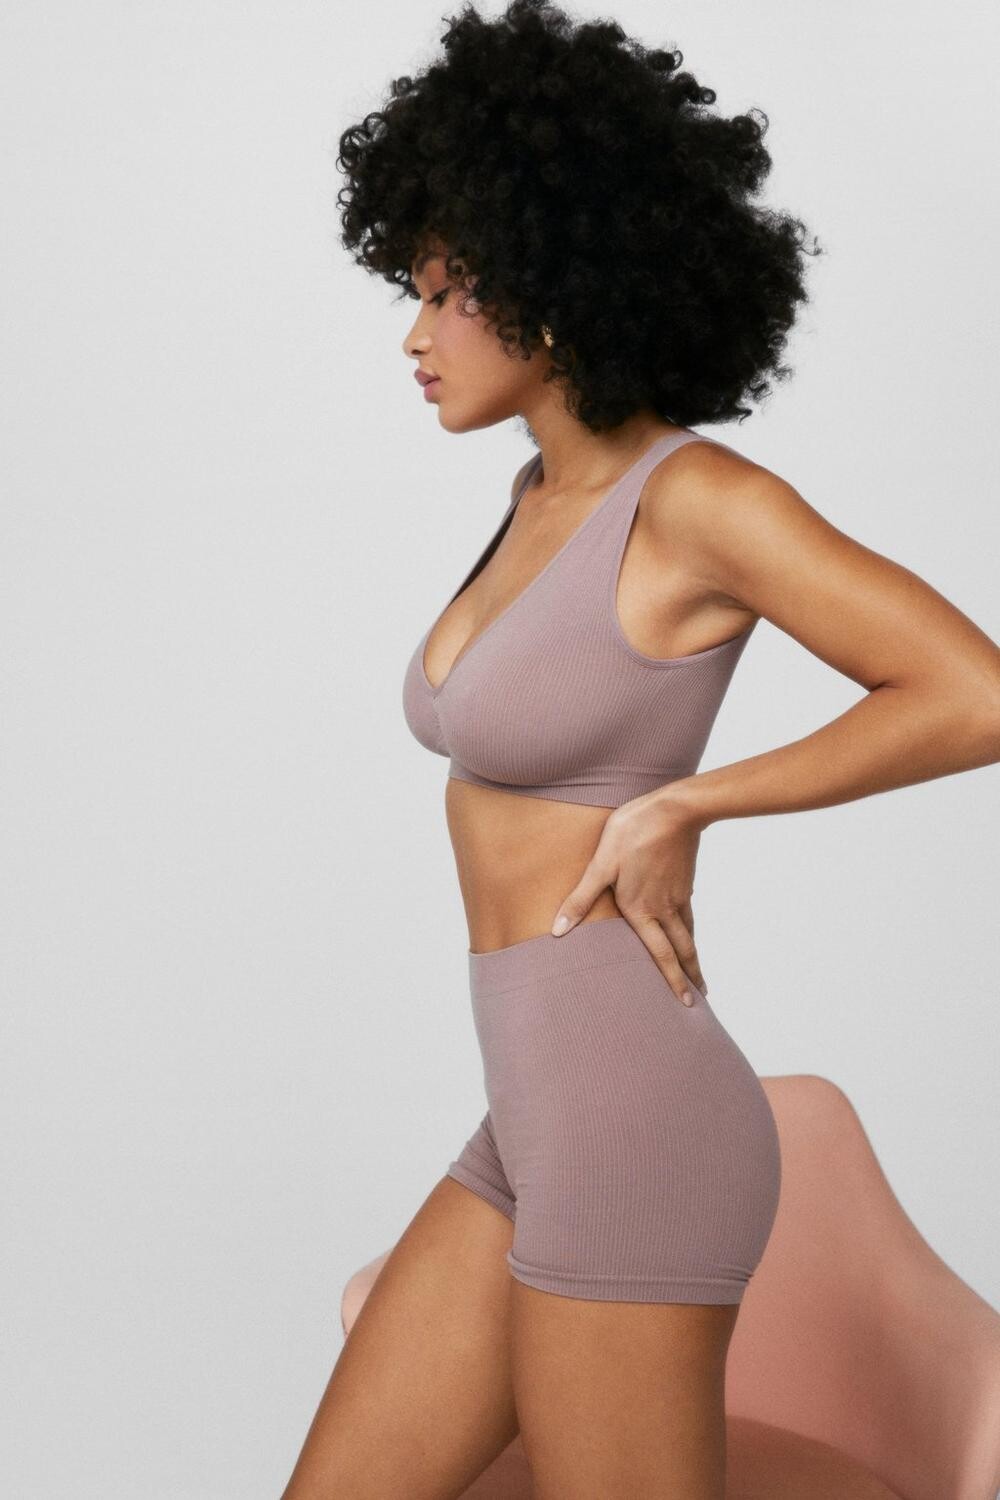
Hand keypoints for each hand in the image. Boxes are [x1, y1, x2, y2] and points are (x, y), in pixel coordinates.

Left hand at [550, 788, 707, 1005]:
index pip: (661, 955)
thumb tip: (558, 930)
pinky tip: (688, 931)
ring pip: (688, 934)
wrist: (675, 809)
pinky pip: (689, 915)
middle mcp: (664, 908)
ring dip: (693, 958)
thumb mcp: (601, 864)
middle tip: (698, 1000)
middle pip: (682, 951)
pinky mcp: (685, 881)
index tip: (685, 1003)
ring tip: (698, 975)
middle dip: (690, 977)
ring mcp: (678, 895)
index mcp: (642, 909)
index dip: (673, 980)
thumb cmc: (634, 832)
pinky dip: (691, 932)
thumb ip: (581, 898)